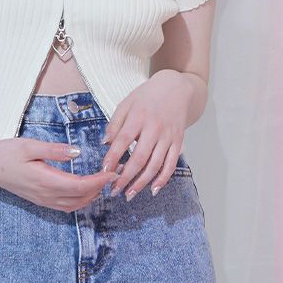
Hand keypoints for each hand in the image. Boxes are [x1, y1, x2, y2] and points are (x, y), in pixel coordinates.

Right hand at [0, 137, 116, 212]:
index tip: (112, 171)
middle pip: (81, 197)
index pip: (80, 185)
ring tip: (101, 182)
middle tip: (113, 174)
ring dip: (91, 196)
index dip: (99, 181)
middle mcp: (46, 194)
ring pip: (75, 205)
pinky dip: (80, 201)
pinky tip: (84, 191)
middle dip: (100, 188)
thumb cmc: (7, 153)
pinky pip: (66, 206)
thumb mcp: (29, 145)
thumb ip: (54, 150)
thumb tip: (77, 153)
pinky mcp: (40, 200)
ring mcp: (43, 200)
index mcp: (45, 180)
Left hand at [102, 70, 192, 200]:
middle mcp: (155, 128)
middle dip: (126, 177)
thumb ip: (115, 123)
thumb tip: (105, 143)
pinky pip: (171, 164)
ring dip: (141, 182)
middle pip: (139, 157)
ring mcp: (168, 136)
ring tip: (129, 194)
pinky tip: (152, 189)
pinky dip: (163, 179)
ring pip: (155, 165)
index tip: (104, 171)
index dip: (113, 157)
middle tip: (114, 190)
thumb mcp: (127, 103)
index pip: (123, 140)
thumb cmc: (147, 96)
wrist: (177, 88)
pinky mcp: (179, 142)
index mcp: (138, 116)